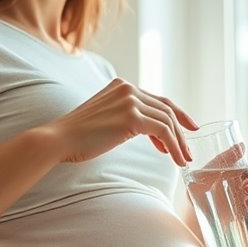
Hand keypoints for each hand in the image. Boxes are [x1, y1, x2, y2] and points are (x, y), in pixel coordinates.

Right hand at [46, 78, 197, 165]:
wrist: (59, 139)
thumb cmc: (78, 136)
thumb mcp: (105, 118)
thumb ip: (125, 116)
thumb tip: (147, 131)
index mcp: (121, 86)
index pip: (157, 99)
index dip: (176, 114)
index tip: (188, 128)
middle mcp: (127, 88)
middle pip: (166, 108)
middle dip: (181, 131)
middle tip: (188, 150)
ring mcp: (129, 101)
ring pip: (167, 121)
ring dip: (179, 142)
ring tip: (182, 159)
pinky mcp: (131, 118)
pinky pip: (162, 131)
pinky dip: (173, 146)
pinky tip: (175, 159)